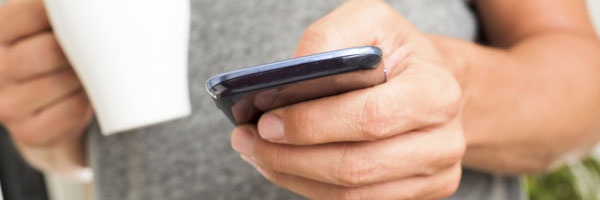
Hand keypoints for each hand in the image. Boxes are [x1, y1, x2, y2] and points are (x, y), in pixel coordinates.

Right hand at [0, 0, 91, 179]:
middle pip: (48, 51)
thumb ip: (64, 19)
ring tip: (95, 73)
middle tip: (99, 51)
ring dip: (87, 77)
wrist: (55, 117)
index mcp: (1, 34)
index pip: (31, 13)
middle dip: (81, 51)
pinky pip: (70, 111)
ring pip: (60, 82)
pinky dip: (87, 102)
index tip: (89, 16)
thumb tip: (94, 6)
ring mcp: (9, 104)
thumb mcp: (53, 34)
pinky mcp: (29, 132)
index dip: (66, 14)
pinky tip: (88, 96)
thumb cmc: (61, 63)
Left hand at [231, 0, 464, 198]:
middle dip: (291, 157)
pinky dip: (310, 187)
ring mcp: (433, 175)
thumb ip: (328, 39)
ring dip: (294, 176)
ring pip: (352, 194)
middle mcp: (443, 141)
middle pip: (356, 167)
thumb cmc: (394, 51)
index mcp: (436, 92)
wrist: (429, 81)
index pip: (369, 119)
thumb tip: (287, 80)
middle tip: (248, 140)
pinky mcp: (416, 196)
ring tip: (256, 152)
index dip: (313, 124)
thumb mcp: (368, 21)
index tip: (267, 121)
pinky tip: (285, 165)